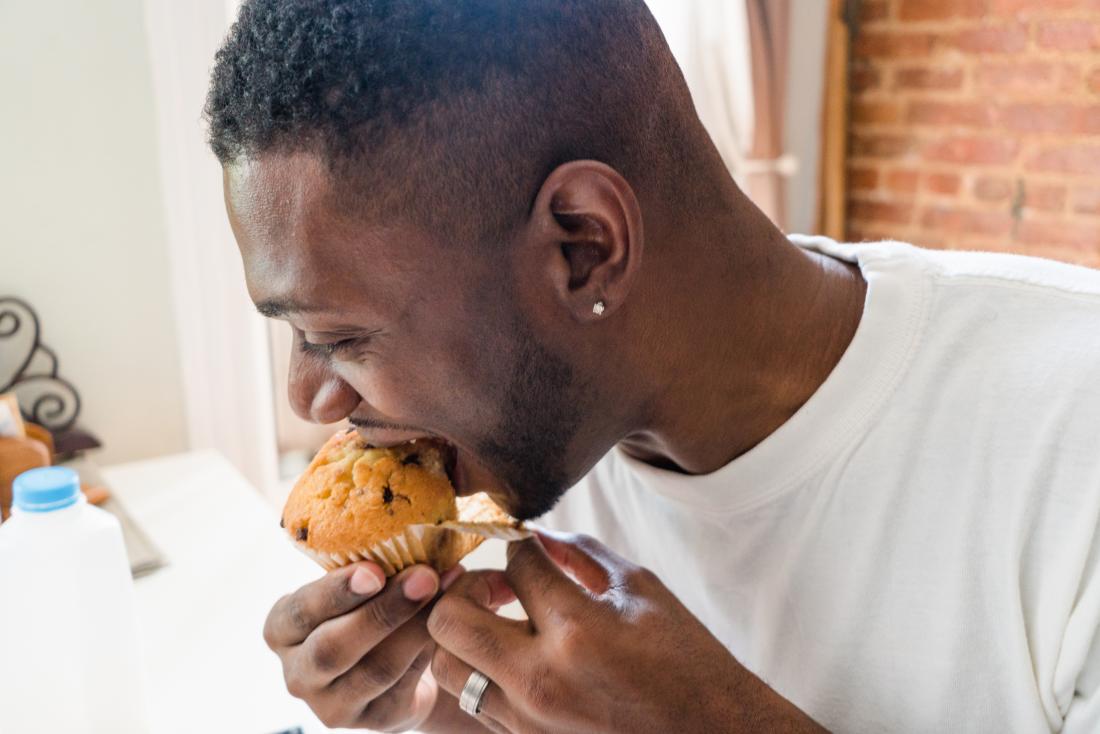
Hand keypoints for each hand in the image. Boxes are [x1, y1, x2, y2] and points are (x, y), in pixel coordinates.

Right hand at [263, 561, 461, 730]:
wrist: (395, 662)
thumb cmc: (371, 606)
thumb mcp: (361, 585)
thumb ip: (378, 563)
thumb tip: (427, 538)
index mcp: (284, 627)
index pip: (301, 610)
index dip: (337, 590)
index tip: (375, 570)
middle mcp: (298, 671)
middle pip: (333, 647)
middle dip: (382, 610)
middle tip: (425, 577)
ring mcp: (330, 703)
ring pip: (374, 670)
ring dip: (416, 628)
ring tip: (447, 592)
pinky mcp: (370, 720)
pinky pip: (402, 686)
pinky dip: (428, 649)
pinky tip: (449, 623)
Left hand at [427, 532, 825, 732]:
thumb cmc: (685, 662)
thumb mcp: (643, 592)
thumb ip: (583, 555)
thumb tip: (538, 535)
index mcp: (578, 630)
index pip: (516, 564)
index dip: (523, 547)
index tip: (534, 553)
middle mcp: (541, 679)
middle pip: (448, 618)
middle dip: (466, 588)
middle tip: (499, 588)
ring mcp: (528, 721)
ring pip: (447, 667)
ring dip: (465, 637)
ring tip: (501, 628)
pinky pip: (474, 703)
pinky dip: (483, 674)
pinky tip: (516, 662)